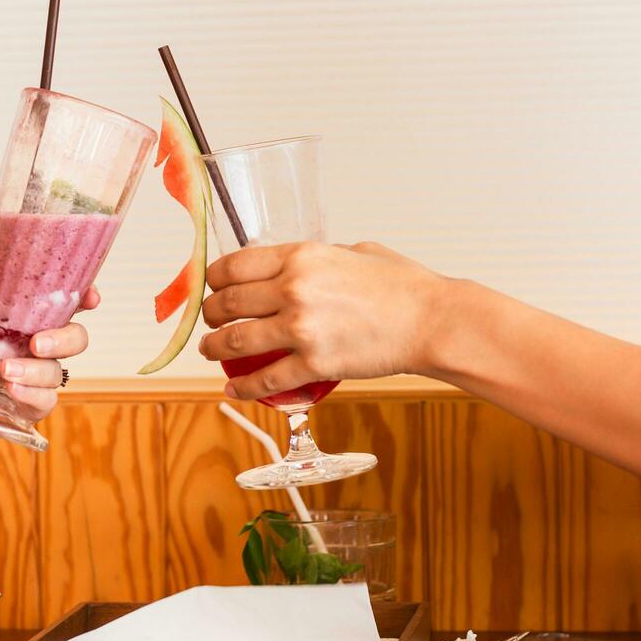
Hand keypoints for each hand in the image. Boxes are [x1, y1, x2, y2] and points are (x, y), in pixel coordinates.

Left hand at [0, 259, 97, 459]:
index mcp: (21, 321)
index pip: (63, 307)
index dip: (83, 300)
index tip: (89, 297)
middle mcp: (32, 347)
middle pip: (74, 339)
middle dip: (65, 339)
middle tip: (37, 343)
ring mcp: (31, 377)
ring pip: (58, 372)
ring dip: (36, 371)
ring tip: (4, 371)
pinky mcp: (24, 406)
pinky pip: (45, 401)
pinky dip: (31, 395)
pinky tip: (10, 391)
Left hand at [199, 242, 447, 399]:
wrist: (431, 321)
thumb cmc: (402, 286)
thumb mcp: (355, 251)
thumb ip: (319, 257)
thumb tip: (300, 264)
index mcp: (301, 256)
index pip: (234, 265)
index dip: (214, 279)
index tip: (212, 288)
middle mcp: (293, 289)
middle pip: (228, 303)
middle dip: (211, 314)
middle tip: (210, 321)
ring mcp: (302, 328)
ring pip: (236, 341)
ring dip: (214, 349)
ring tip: (210, 351)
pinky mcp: (314, 364)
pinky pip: (265, 379)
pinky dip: (243, 386)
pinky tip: (233, 388)